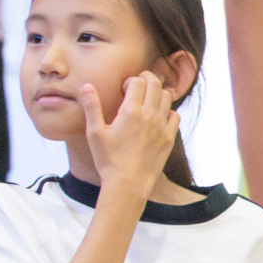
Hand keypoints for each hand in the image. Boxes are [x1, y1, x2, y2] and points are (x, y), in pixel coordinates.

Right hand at [84, 73, 179, 199]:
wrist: (128, 183)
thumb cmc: (108, 159)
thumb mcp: (94, 132)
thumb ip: (92, 106)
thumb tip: (87, 86)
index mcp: (130, 111)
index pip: (138, 81)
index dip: (131, 80)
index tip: (123, 88)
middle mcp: (150, 116)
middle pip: (155, 84)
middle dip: (147, 79)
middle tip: (137, 85)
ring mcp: (162, 127)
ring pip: (167, 97)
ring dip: (158, 93)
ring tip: (146, 100)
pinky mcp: (169, 138)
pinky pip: (175, 115)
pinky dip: (168, 111)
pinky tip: (157, 117)